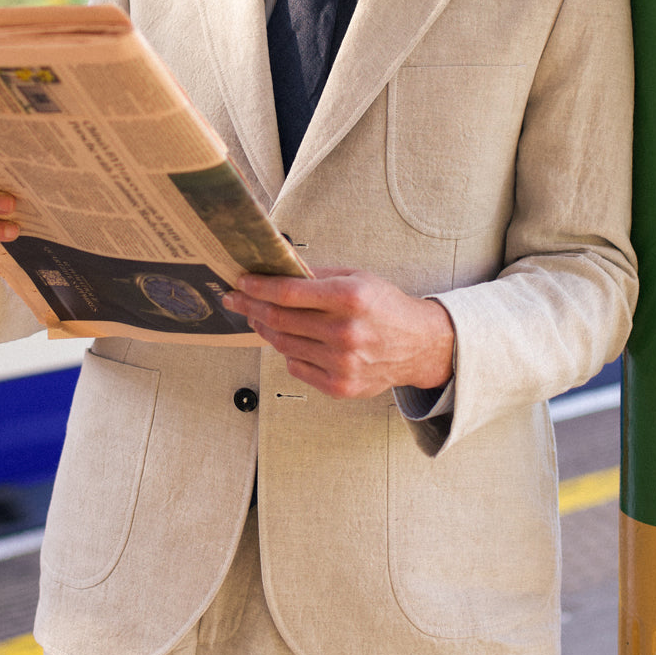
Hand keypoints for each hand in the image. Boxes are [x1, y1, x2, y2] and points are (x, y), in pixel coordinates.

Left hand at [223, 267, 454, 399]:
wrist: (420, 345)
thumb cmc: (386, 307)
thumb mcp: (357, 278)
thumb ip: (316, 274)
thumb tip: (277, 268)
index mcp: (350, 298)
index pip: (288, 292)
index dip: (258, 287)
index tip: (240, 282)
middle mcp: (345, 332)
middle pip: (279, 319)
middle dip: (250, 307)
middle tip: (235, 299)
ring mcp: (342, 363)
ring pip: (283, 344)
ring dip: (264, 329)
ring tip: (257, 317)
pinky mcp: (340, 386)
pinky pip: (296, 367)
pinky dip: (287, 352)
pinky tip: (287, 340)